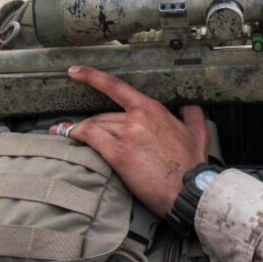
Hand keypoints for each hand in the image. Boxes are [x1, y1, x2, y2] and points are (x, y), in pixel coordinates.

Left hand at [63, 66, 209, 217]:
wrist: (189, 190)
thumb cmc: (193, 165)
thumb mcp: (199, 133)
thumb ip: (192, 114)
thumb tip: (189, 106)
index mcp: (153, 109)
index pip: (116, 87)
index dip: (92, 77)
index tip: (76, 71)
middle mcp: (137, 117)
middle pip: (103, 114)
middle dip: (92, 124)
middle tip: (79, 130)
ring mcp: (126, 134)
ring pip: (94, 125)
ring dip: (80, 130)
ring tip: (63, 132)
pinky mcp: (117, 153)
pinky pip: (88, 137)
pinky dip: (74, 134)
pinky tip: (65, 135)